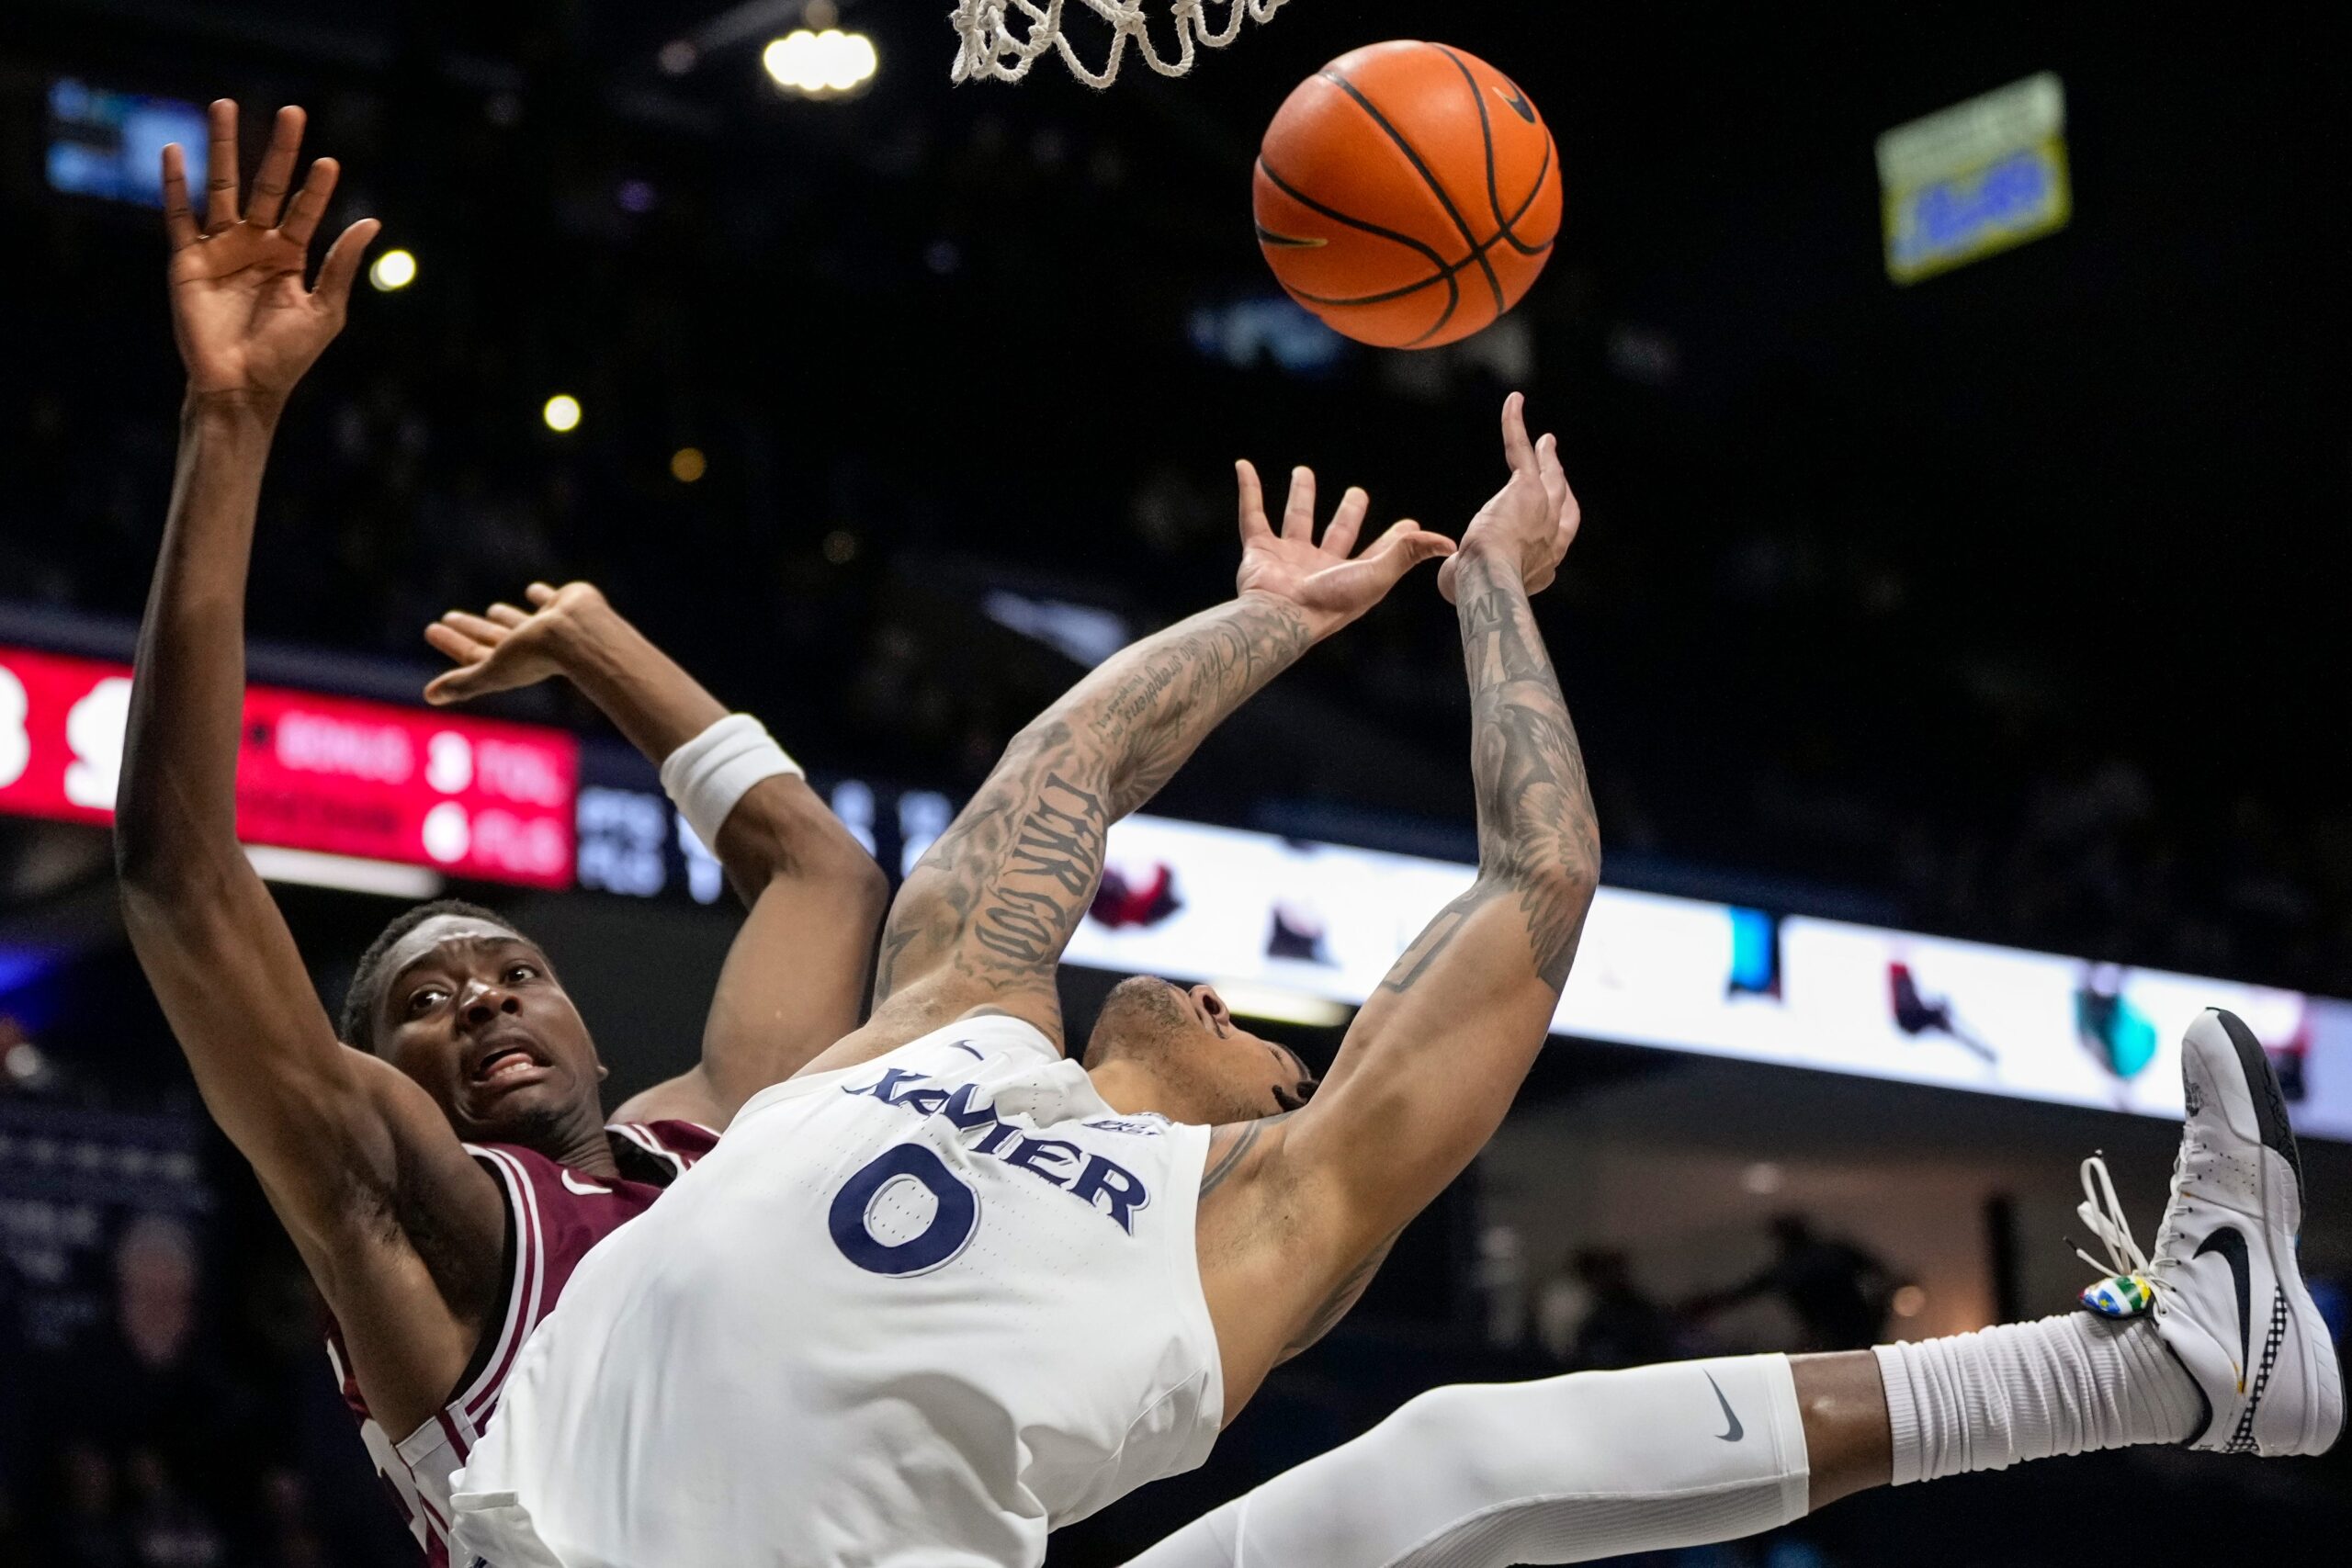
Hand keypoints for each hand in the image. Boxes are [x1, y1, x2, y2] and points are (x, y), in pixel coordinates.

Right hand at [164, 101, 377, 404]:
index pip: (304, 210)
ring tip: (225, 106)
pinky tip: (175, 151)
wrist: (242, 385)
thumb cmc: (287, 356)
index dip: (316, 187)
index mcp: (290, 256)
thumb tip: (372, 220)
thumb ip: (342, 265)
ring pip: (222, 187)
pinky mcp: (187, 259)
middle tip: (293, 111)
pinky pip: (179, 215)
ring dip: (224, 148)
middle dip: (278, 150)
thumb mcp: (325, 310)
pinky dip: (174, 183)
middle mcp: (255, 245)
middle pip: (265, 186)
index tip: (328, 161)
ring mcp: (220, 248)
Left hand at [423, 582, 610, 705]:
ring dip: (506, 616)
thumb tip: (427, 696)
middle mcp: (531, 647)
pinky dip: (540, 596)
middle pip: (492, 637)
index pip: (474, 654)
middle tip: (448, 616)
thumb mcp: (493, 671)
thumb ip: (464, 683)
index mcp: (513, 663)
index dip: (452, 643)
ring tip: (493, 608)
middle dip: (471, 628)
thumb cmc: (536, 656)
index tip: (431, 629)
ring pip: (520, 621)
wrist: (581, 634)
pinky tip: (534, 591)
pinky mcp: (565, 606)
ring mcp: (550, 627)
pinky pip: (549, 600)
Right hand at [1233, 462, 1453, 634]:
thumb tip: (1450, 542)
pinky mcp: (1258, 551)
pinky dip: (1247, 490)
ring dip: (1300, 497)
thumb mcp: (1377, 574)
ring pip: (1296, 520)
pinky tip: (1244, 467)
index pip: (1379, 552)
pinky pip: (1251, 515)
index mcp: (1350, 576)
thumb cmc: (1330, 601)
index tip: (1411, 523)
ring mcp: (1288, 558)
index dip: (1396, 539)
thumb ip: (1409, 554)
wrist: (1281, 615)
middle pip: (1337, 533)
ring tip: (1303, 472)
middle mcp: (1320, 567)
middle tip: (1357, 493)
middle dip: (1348, 513)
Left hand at [1437, 393, 1580, 603]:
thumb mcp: (1476, 587)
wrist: (1487, 578)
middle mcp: (1554, 536)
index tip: (1553, 509)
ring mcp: (1544, 509)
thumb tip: (1454, 574)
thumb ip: (1470, 576)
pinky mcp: (1526, 487)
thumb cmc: (1476, 590)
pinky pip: (1520, 450)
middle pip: (1562, 500)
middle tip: (1553, 461)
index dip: (1557, 519)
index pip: (1558, 536)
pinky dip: (1515, 424)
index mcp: (1546, 564)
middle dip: (1559, 479)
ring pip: (1548, 474)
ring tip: (1544, 439)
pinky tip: (1513, 402)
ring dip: (1545, 454)